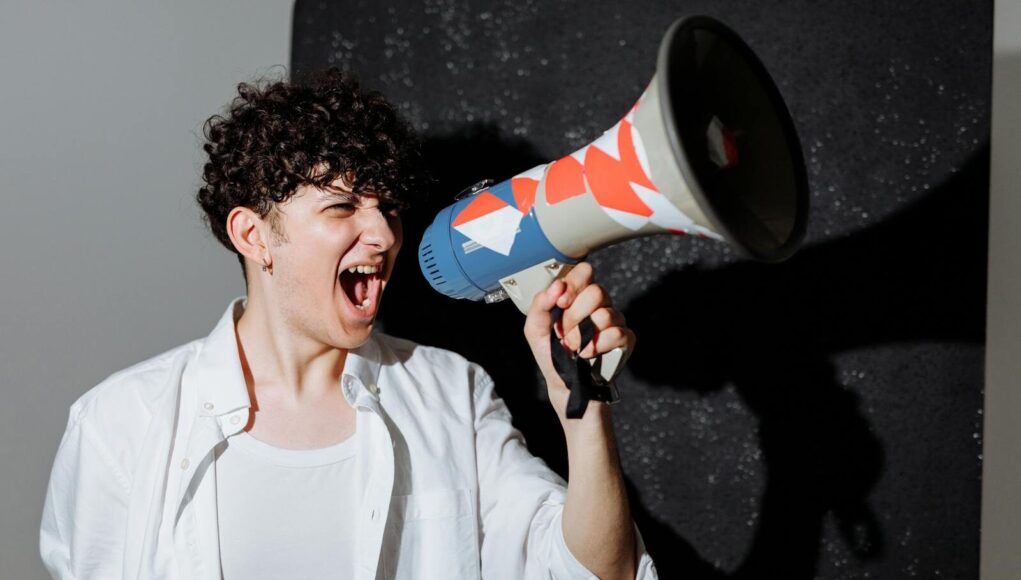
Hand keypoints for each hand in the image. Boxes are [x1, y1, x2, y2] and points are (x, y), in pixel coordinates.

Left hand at [523, 262, 635, 407]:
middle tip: (565, 332)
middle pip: (597, 292)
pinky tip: (588, 354)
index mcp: (579, 296)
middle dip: (575, 315)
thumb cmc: (551, 353)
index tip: (561, 302)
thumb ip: (540, 304)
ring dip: (582, 335)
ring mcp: (614, 321)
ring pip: (605, 315)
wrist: (563, 383)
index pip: (585, 272)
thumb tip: (556, 287)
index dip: (574, 284)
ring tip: (574, 347)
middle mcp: (599, 305)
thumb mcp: (535, 328)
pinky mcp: (625, 340)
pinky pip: (616, 334)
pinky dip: (597, 346)